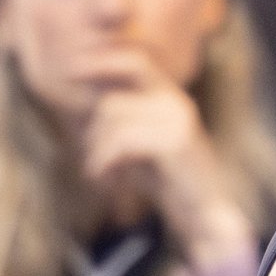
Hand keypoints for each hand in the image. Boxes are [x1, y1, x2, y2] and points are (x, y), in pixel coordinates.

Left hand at [76, 47, 253, 265]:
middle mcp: (176, 103)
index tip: (70, 70)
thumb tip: (83, 105)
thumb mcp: (139, 147)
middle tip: (89, 160)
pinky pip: (120, 141)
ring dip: (96, 154)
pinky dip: (105, 163)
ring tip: (101, 177)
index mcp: (171, 98)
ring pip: (112, 120)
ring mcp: (177, 120)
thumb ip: (118, 124)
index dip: (101, 61)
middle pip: (113, 101)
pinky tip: (109, 183)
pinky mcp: (174, 141)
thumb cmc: (169, 184)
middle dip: (92, 130)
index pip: (134, 61)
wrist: (206, 215)